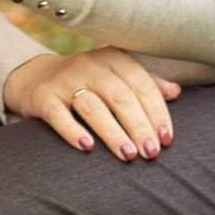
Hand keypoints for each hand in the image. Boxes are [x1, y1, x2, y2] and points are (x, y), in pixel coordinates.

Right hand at [3, 49, 181, 160]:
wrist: (37, 78)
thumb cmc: (90, 83)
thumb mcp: (117, 76)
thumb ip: (146, 83)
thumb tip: (176, 92)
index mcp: (113, 58)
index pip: (141, 84)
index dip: (157, 113)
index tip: (167, 140)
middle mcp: (89, 65)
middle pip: (120, 96)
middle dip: (139, 127)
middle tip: (151, 154)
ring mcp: (64, 80)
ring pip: (93, 106)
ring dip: (113, 133)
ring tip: (128, 155)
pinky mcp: (43, 96)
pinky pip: (58, 114)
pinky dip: (72, 131)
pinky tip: (87, 148)